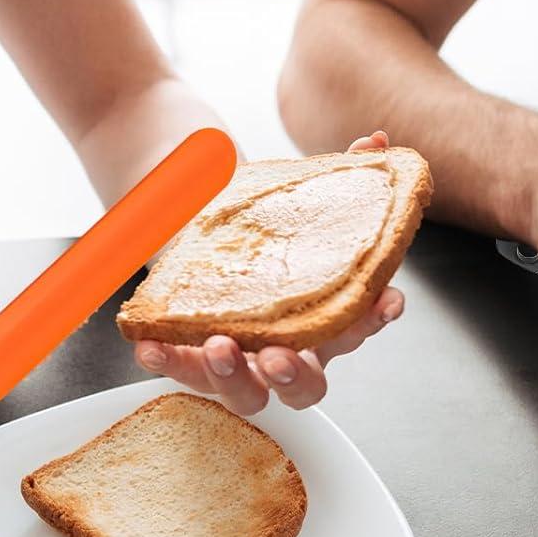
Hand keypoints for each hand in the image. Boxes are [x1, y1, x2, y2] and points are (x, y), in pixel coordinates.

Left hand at [133, 132, 403, 414]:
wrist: (175, 190)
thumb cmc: (240, 203)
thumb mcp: (285, 184)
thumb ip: (334, 171)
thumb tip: (376, 142)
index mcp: (315, 312)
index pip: (355, 325)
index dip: (375, 318)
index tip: (386, 301)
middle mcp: (282, 343)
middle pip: (306, 386)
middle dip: (296, 377)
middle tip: (279, 357)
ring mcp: (237, 354)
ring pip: (246, 393)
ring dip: (233, 379)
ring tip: (220, 347)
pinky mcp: (188, 349)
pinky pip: (182, 371)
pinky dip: (168, 362)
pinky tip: (151, 345)